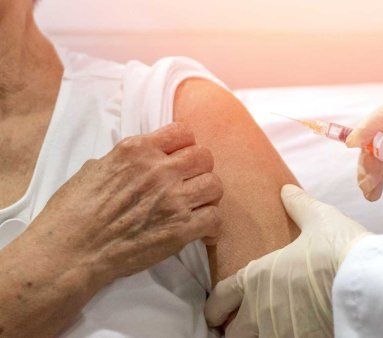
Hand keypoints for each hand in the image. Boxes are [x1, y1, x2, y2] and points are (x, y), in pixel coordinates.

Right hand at [24, 122, 222, 284]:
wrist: (69, 252)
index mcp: (136, 150)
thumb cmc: (72, 213)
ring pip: (215, 185)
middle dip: (200, 170)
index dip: (185, 146)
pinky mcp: (180, 230)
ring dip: (208, 196)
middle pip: (204, 157)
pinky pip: (215, 219)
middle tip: (191, 184)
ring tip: (198, 206)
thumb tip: (137, 163)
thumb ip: (123, 161)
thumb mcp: (94, 169)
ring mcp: (172, 200)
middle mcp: (158, 170)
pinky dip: (212, 227)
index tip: (181, 159)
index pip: (182, 132)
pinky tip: (203, 232)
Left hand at [205, 185, 369, 337]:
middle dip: (237, 330)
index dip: (215, 307)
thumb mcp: (318, 218)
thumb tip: (287, 190)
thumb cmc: (338, 247)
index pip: (222, 297)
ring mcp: (281, 331)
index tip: (215, 313)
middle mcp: (262, 309)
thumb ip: (299, 205)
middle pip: (235, 333)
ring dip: (261, 336)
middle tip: (245, 327)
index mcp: (259, 277)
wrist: (367, 281)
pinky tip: (299, 332)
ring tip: (272, 330)